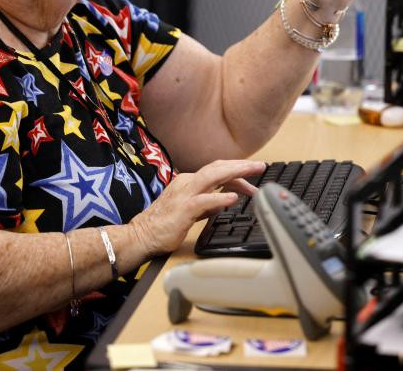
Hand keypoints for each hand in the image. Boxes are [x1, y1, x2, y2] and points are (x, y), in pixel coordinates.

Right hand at [129, 159, 265, 256]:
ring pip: (213, 177)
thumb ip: (206, 205)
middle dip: (240, 166)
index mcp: (189, 182)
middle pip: (218, 168)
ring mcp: (184, 194)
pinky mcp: (183, 209)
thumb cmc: (163, 224)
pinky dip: (220, 198)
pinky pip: (204, 201)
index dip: (236, 172)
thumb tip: (223, 202)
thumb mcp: (191, 210)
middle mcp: (187, 183)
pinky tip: (233, 198)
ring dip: (235, 173)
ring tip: (252, 172)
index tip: (252, 178)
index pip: (217, 171)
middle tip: (260, 166)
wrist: (142, 236)